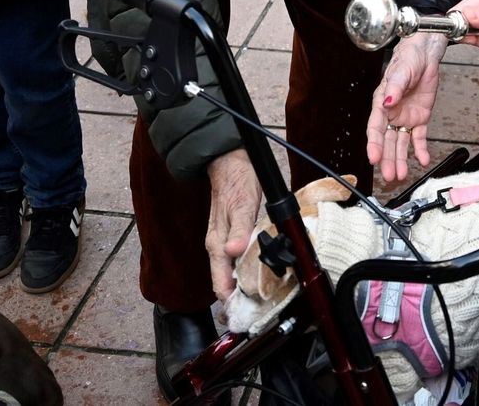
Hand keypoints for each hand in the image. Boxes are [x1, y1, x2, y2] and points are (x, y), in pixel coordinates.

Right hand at [206, 149, 262, 301]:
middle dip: (240, 301)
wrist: (229, 163)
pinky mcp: (231, 238)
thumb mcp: (243, 205)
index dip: (233, 304)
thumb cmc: (236, 182)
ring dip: (244, 288)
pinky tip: (257, 276)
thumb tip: (234, 252)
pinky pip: (235, 264)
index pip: (220, 286)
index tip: (248, 315)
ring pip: (230, 276)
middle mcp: (217, 248)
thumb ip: (239, 230)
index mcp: (217, 245)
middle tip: (261, 312)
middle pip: (225, 285)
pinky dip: (245, 274)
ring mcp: (223, 244)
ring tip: (262, 300)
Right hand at [365, 32, 445, 182]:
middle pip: (388, 141)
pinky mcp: (419, 118)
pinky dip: (421, 149)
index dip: (374, 144)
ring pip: (401, 143)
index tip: (374, 158)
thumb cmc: (409, 59)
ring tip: (400, 174)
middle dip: (387, 159)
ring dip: (400, 159)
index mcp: (382, 103)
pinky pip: (419, 137)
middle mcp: (391, 113)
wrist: (426, 55)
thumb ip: (395, 87)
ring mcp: (405, 117)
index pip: (376, 128)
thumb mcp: (402, 71)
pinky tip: (423, 160)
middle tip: (389, 175)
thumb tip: (388, 101)